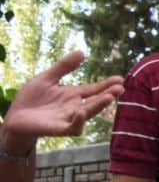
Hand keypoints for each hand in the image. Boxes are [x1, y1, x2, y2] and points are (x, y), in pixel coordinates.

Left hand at [1, 50, 124, 154]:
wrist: (15, 116)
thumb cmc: (32, 98)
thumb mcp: (47, 78)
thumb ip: (64, 66)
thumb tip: (82, 52)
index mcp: (73, 96)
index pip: (94, 90)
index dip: (107, 85)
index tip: (120, 79)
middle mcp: (74, 108)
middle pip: (95, 102)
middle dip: (107, 96)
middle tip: (119, 89)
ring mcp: (67, 119)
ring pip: (87, 114)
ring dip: (97, 107)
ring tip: (107, 98)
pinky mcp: (58, 128)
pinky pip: (72, 128)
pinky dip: (78, 121)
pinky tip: (81, 111)